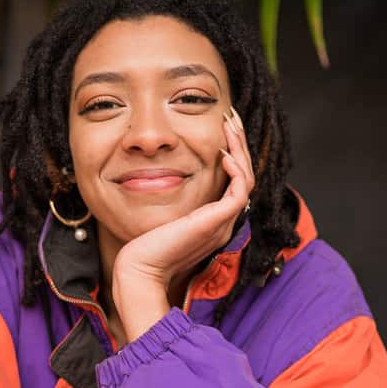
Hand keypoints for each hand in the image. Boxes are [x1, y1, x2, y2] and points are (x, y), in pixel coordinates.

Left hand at [111, 107, 255, 340]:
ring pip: (246, 179)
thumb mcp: (163, 214)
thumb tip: (164, 173)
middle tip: (233, 118)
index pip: (234, 180)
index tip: (223, 129)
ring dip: (240, 149)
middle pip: (245, 175)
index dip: (233, 152)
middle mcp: (223, 220)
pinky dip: (236, 170)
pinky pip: (239, 192)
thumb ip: (174, 199)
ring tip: (231, 126)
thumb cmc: (144, 246)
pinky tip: (223, 154)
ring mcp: (223, 223)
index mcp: (214, 219)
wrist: (140, 269)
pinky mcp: (217, 223)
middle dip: (240, 143)